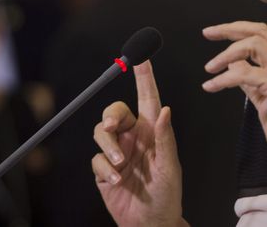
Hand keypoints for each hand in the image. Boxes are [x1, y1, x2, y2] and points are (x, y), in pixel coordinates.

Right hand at [91, 61, 183, 226]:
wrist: (151, 224)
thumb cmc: (167, 195)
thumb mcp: (170, 167)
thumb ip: (165, 138)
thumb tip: (165, 109)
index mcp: (152, 131)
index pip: (147, 98)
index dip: (144, 76)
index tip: (140, 57)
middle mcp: (133, 137)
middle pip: (115, 111)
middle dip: (111, 114)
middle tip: (112, 124)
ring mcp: (117, 153)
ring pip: (101, 132)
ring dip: (107, 146)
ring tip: (119, 164)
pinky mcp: (104, 170)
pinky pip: (96, 159)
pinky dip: (103, 167)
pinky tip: (116, 180)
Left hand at [203, 0, 266, 173]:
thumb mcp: (266, 97)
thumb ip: (252, 79)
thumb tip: (233, 68)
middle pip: (259, 30)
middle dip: (230, 28)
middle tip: (208, 33)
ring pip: (251, 45)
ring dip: (224, 55)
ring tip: (209, 70)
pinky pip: (243, 74)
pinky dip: (222, 80)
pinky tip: (211, 87)